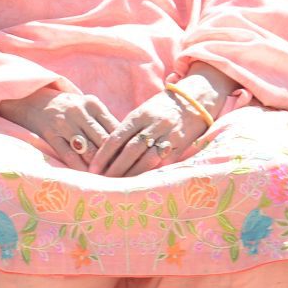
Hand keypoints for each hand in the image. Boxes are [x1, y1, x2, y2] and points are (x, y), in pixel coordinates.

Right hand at [0, 85, 120, 171]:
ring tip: (108, 179)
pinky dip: (80, 168)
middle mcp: (79, 112)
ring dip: (98, 166)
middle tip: (124, 175)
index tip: (132, 161)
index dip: (124, 146)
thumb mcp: (87, 107)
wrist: (33, 99)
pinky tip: (87, 176)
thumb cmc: (68, 107)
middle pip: (104, 140)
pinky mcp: (50, 134)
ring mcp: (64, 124)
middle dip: (114, 159)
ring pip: (88, 150)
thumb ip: (105, 122)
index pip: (115, 128)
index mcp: (93, 104)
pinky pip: (69, 155)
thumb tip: (126, 144)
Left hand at [89, 78, 222, 177]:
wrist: (194, 101)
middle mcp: (153, 125)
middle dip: (115, 168)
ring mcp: (168, 136)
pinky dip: (150, 173)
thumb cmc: (161, 109)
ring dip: (132, 174)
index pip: (117, 137)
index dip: (103, 154)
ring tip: (119, 186)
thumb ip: (127, 130)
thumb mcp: (142, 112)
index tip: (93, 168)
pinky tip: (141, 183)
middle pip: (130, 150)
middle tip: (102, 182)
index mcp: (140, 115)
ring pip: (147, 159)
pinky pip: (164, 163)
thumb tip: (107, 152)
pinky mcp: (181, 146)